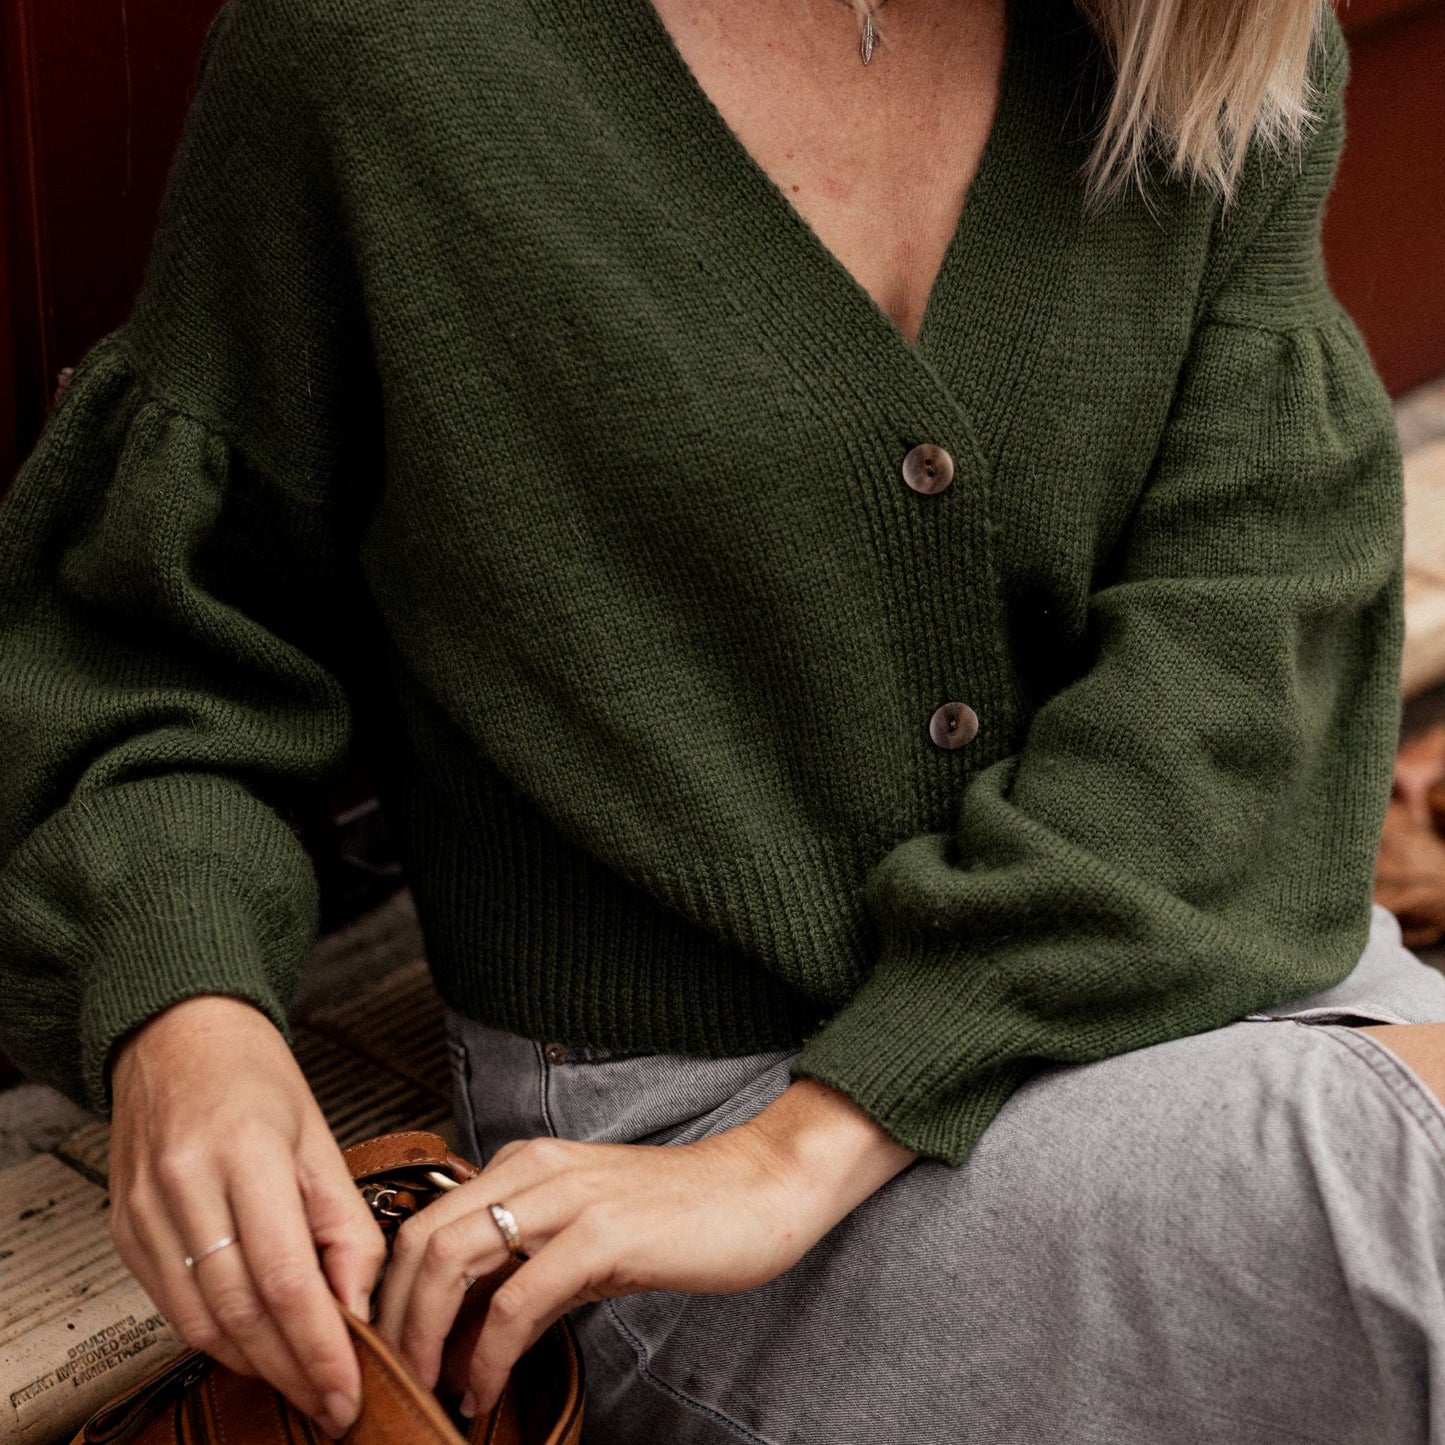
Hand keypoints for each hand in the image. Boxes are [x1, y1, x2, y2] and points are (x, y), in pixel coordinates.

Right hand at [107, 994, 386, 1438]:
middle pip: (241, 1310)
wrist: (178, 1037)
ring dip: (256, 1363)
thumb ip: (346, 1223)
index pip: (285, 1276)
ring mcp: (146, 1211)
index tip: (348, 1389)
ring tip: (301, 1378)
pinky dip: (217, 1336)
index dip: (317, 1346)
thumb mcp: (321, 1138)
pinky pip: (172, 1306)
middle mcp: (186, 1183)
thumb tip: (359, 1306)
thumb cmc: (256, 1079)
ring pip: (201, 1321)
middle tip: (332, 1401)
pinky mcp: (124, 1231)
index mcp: (247, 1151)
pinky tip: (254, 1342)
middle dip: (292, 1369)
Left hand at [375, 1075, 917, 1417]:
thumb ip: (523, 1264)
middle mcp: (535, 1168)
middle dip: (393, 1318)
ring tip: (429, 1390)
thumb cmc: (675, 1216)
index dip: (392, 1289)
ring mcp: (567, 1197)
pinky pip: (515, 1299)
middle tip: (395, 1378)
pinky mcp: (601, 1234)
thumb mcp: (583, 1232)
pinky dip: (484, 1354)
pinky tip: (483, 1388)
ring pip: (452, 1260)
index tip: (390, 1347)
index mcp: (526, 1162)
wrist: (758, 1189)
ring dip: (424, 1337)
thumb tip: (458, 1331)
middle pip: (422, 1238)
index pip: (425, 1219)